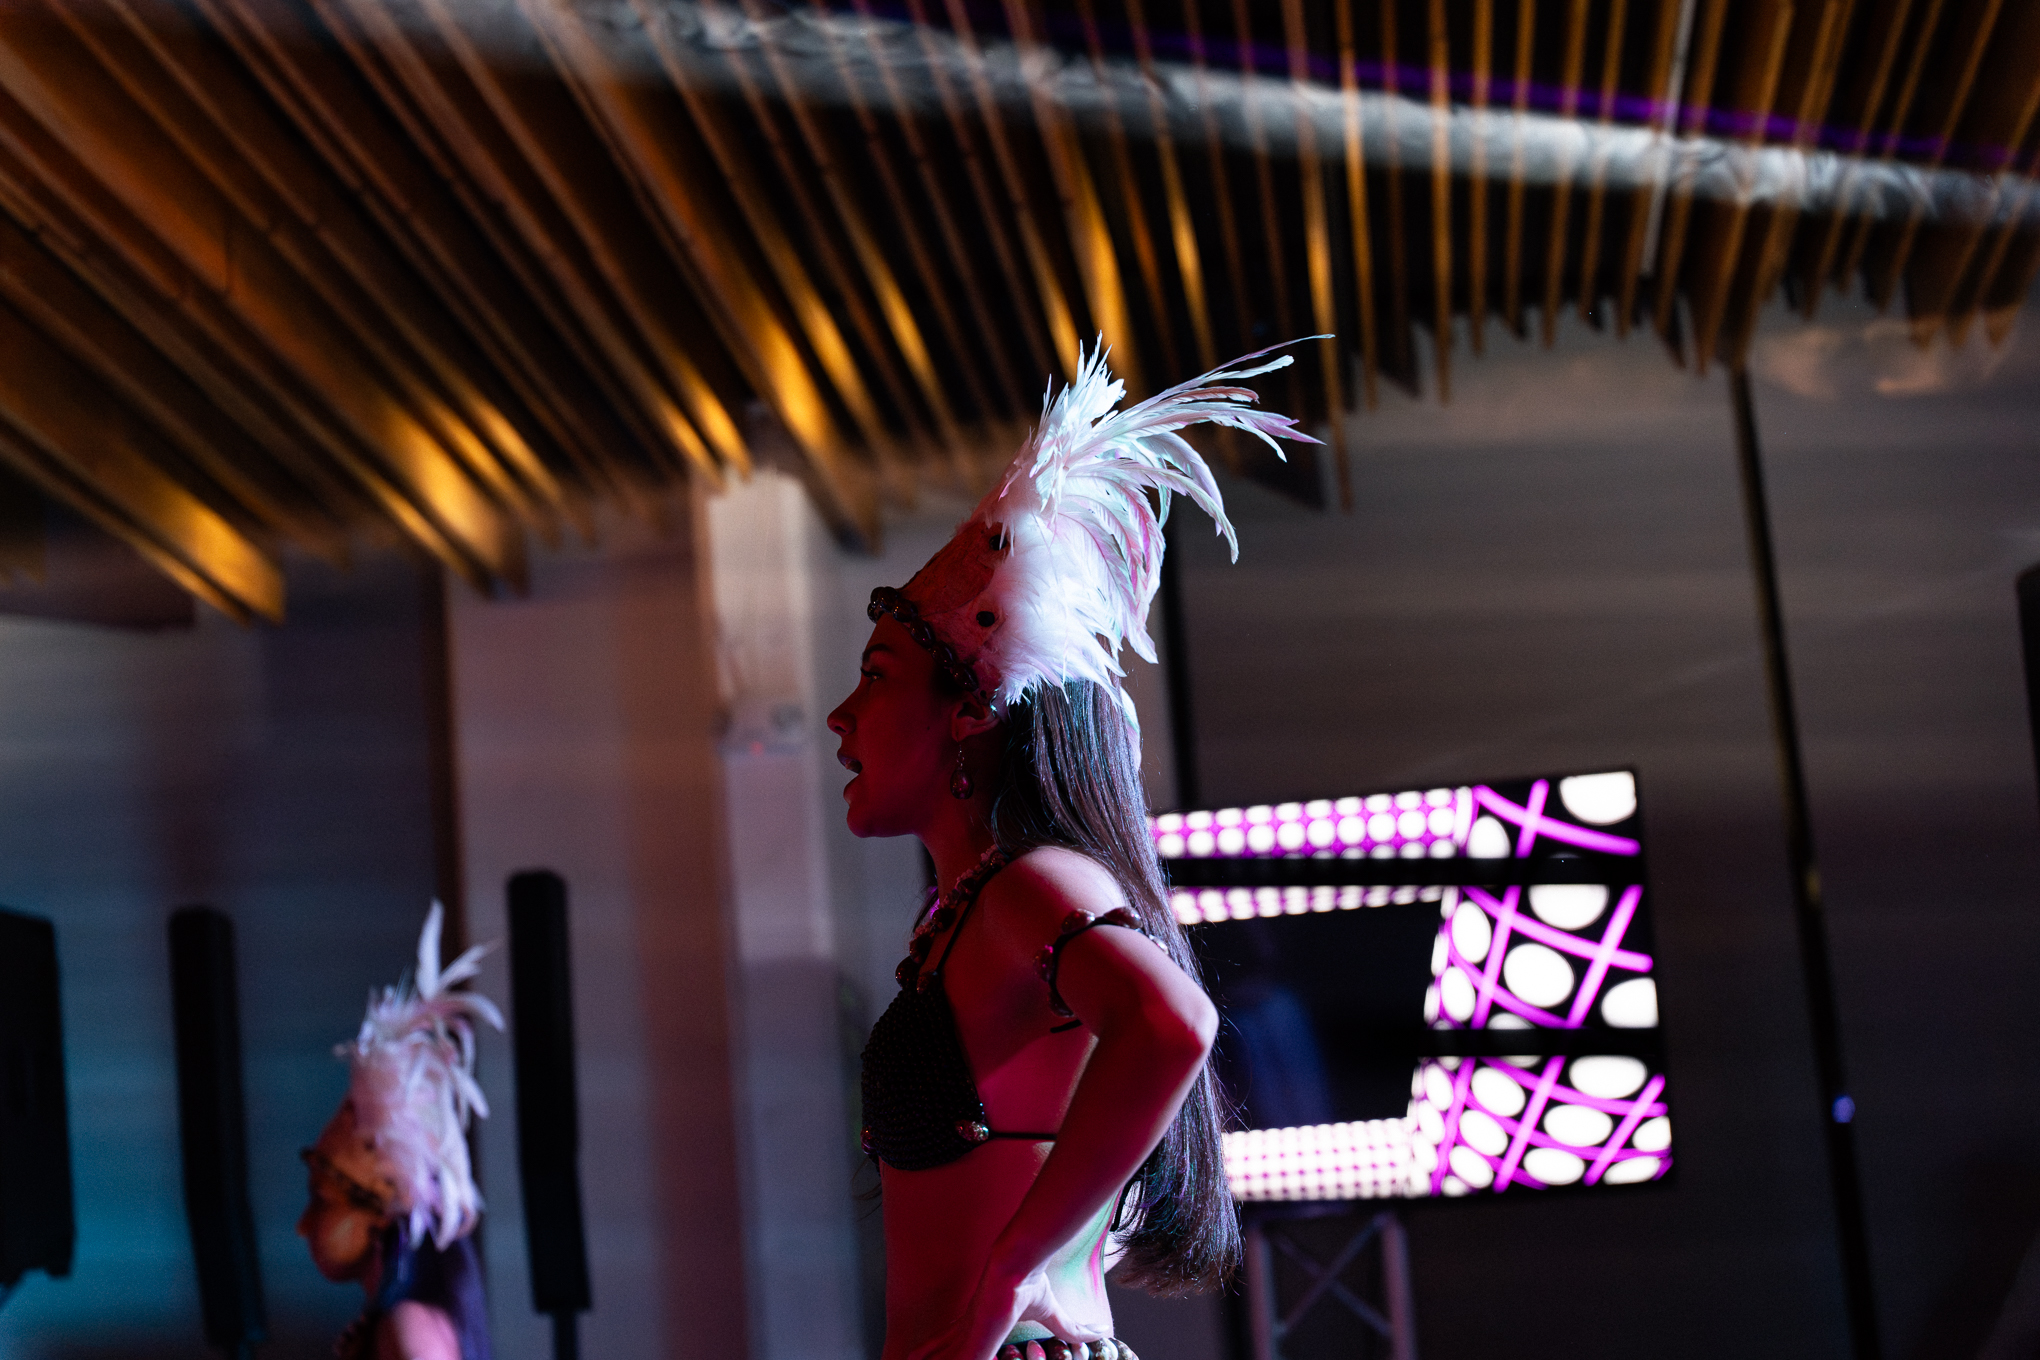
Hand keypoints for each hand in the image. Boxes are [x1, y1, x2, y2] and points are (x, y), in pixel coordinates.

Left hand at [905, 1265, 1107, 1359]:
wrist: (1018, 1263)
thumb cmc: (1032, 1283)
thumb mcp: (1053, 1314)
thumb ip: (1069, 1329)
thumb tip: (1097, 1333)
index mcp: (980, 1322)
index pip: (955, 1340)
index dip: (940, 1350)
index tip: (924, 1354)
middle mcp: (968, 1330)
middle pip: (942, 1351)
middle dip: (931, 1357)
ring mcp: (967, 1338)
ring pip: (944, 1358)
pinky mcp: (971, 1345)